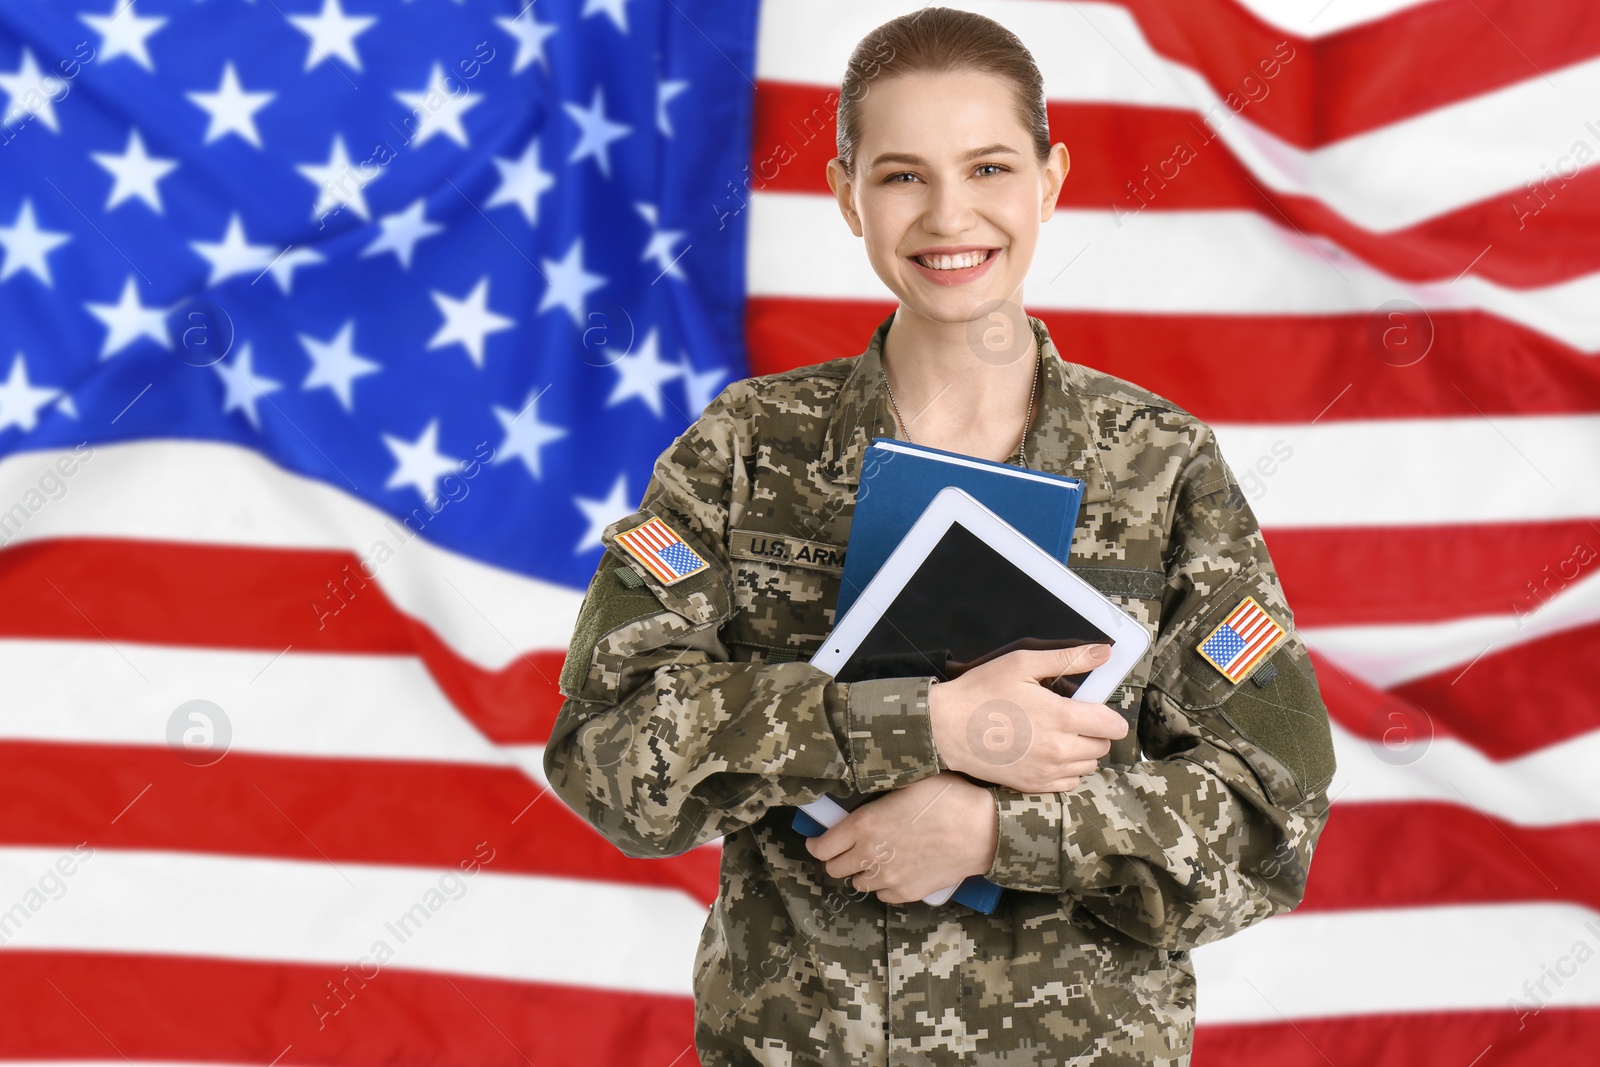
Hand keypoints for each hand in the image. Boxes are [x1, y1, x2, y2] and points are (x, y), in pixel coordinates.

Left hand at [804, 773, 995, 903]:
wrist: (982, 830)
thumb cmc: (947, 797)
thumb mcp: (907, 782)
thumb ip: (878, 793)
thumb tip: (862, 787)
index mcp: (863, 825)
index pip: (822, 845)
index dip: (817, 843)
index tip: (818, 840)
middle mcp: (869, 855)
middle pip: (834, 868)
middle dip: (835, 858)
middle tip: (845, 849)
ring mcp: (888, 878)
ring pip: (858, 883)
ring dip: (860, 871)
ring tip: (874, 859)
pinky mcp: (907, 892)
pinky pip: (883, 895)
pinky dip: (883, 885)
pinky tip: (894, 871)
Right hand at [928, 644, 1128, 792]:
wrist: (945, 728)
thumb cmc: (981, 692)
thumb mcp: (1022, 664)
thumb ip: (1068, 659)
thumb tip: (1104, 653)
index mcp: (1061, 717)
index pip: (1112, 726)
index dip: (1110, 716)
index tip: (1095, 708)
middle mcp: (1059, 749)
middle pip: (1102, 747)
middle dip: (1094, 731)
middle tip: (1069, 717)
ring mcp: (1046, 771)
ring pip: (1088, 766)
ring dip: (1082, 751)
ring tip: (1057, 734)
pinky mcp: (1033, 786)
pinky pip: (1069, 783)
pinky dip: (1067, 769)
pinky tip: (1048, 753)